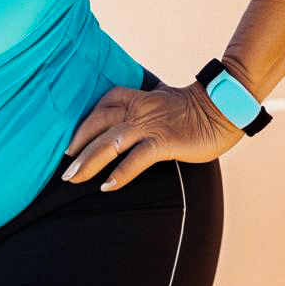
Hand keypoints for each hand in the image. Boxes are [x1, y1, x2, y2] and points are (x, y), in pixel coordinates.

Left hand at [61, 78, 244, 190]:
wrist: (220, 108)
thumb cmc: (188, 110)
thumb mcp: (156, 103)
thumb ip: (138, 110)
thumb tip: (124, 126)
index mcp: (133, 98)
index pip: (99, 109)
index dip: (81, 127)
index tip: (69, 146)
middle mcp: (136, 110)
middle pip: (97, 127)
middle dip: (77, 148)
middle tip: (63, 169)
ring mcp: (148, 125)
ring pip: (110, 143)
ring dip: (89, 161)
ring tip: (74, 179)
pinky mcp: (164, 141)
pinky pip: (137, 158)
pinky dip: (121, 172)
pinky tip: (108, 186)